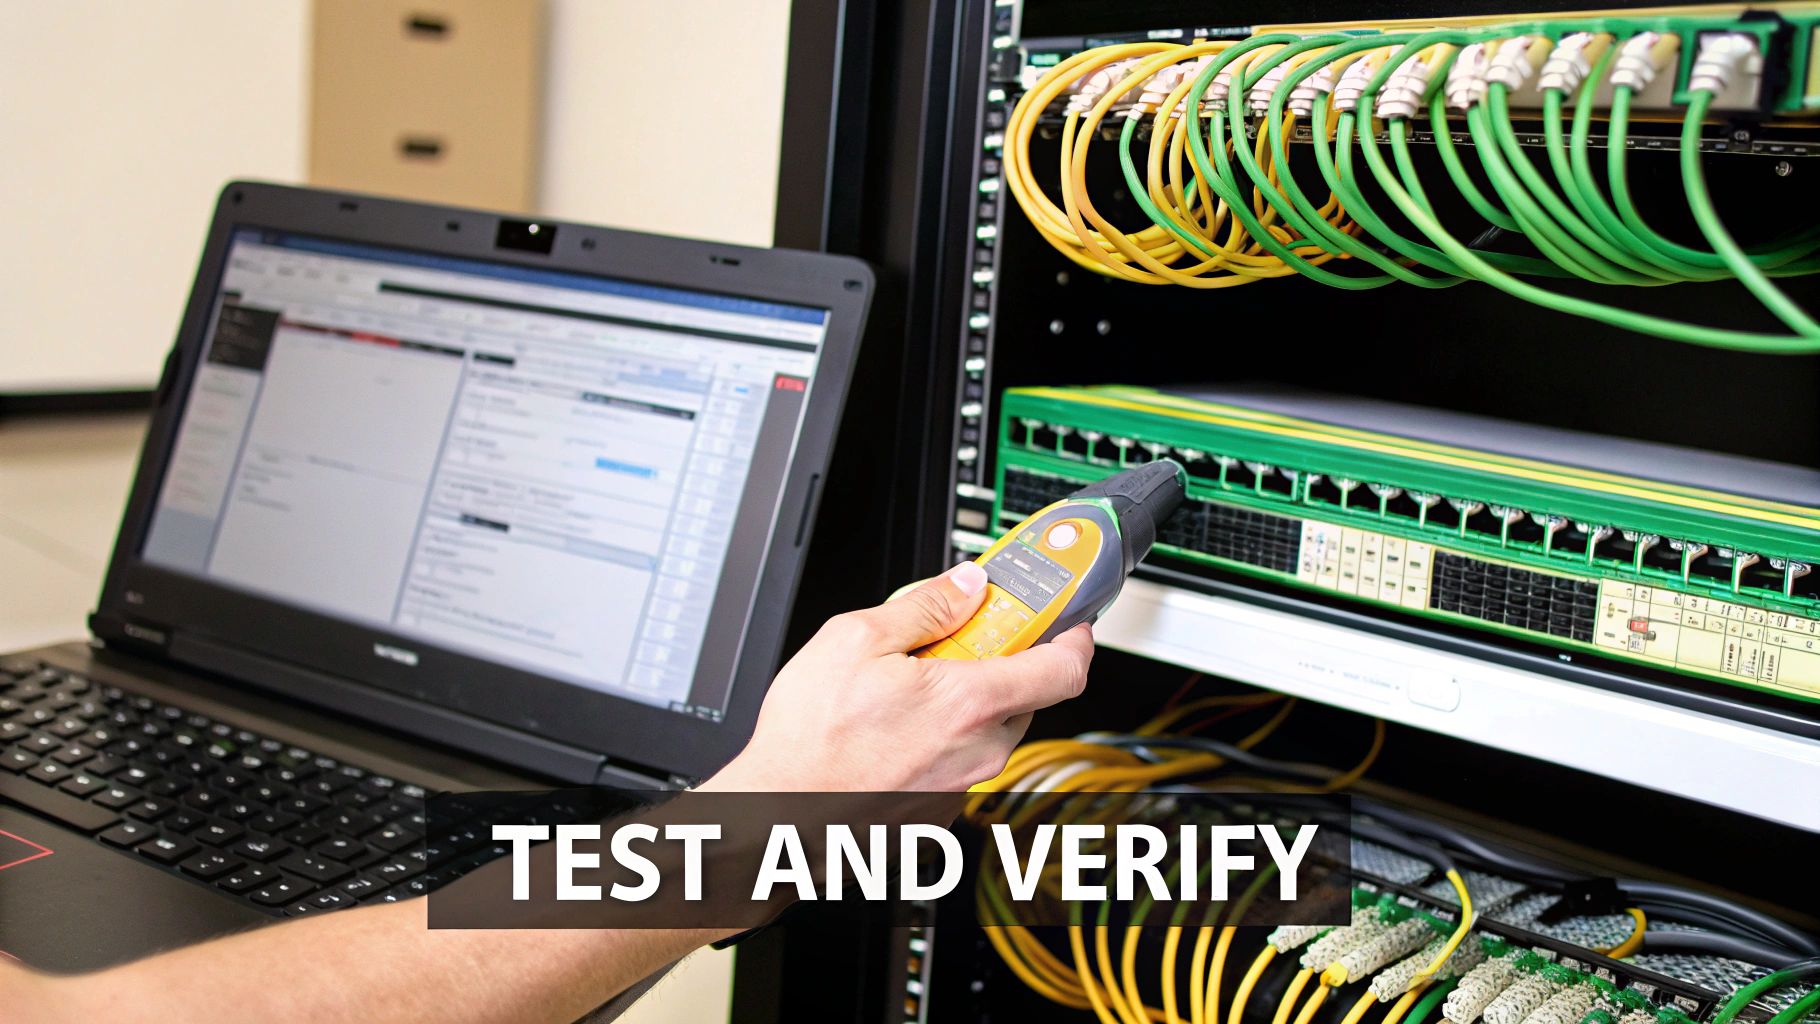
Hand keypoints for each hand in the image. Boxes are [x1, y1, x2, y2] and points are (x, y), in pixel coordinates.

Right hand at [705, 562, 1093, 792]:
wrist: (779, 813)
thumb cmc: (809, 741)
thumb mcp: (856, 639)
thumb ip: (926, 604)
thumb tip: (966, 584)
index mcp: (970, 703)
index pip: (1065, 668)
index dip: (1074, 633)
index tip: (1065, 615)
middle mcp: (979, 750)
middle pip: (1025, 693)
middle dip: (999, 660)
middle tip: (955, 639)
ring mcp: (963, 783)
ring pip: (991, 726)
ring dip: (966, 698)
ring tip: (908, 685)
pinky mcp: (942, 806)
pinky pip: (963, 756)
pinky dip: (944, 733)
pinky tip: (896, 725)